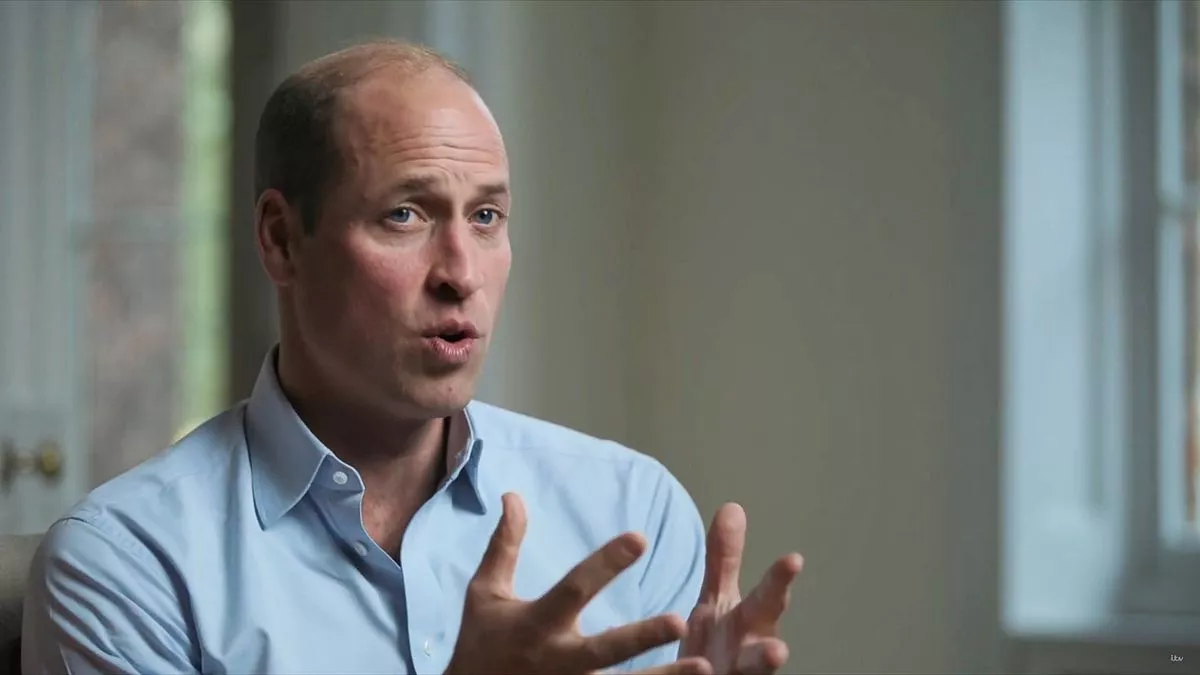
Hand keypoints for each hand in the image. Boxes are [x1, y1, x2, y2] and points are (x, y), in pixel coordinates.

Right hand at [445, 492, 713, 674]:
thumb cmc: (481, 644)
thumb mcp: (485, 593)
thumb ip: (505, 546)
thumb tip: (514, 495)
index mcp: (537, 623)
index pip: (575, 588)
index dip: (606, 564)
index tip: (639, 538)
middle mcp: (557, 660)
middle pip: (605, 649)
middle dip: (642, 636)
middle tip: (680, 620)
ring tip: (704, 668)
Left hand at [679, 503, 802, 674]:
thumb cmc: (716, 645)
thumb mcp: (717, 600)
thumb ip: (725, 560)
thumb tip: (732, 507)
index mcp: (748, 625)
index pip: (766, 600)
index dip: (779, 582)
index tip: (794, 560)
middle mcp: (748, 658)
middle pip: (762, 659)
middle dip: (769, 656)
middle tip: (777, 652)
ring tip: (756, 674)